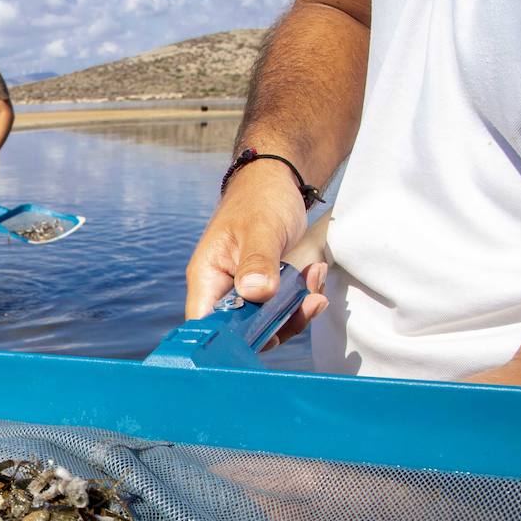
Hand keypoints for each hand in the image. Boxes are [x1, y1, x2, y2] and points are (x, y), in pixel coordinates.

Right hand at [185, 163, 328, 343]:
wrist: (277, 181)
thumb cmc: (259, 198)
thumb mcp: (261, 229)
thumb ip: (257, 262)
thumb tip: (255, 293)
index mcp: (207, 278)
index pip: (206, 325)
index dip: (230, 339)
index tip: (267, 332)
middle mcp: (221, 291)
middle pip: (240, 333)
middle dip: (278, 324)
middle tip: (307, 301)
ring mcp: (243, 292)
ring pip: (265, 326)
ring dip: (296, 311)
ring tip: (314, 279)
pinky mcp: (264, 291)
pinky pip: (281, 311)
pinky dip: (302, 300)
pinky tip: (313, 274)